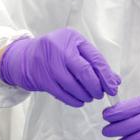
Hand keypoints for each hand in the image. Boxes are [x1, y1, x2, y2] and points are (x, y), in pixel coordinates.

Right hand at [0, 28, 120, 106]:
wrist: (24, 57)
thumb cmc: (55, 53)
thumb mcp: (74, 50)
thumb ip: (94, 63)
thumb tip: (115, 81)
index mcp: (72, 38)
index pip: (95, 58)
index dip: (106, 76)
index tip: (113, 88)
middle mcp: (60, 49)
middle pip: (84, 72)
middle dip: (96, 87)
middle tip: (100, 94)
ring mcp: (49, 64)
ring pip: (73, 85)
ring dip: (85, 95)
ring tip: (89, 97)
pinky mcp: (42, 79)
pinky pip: (62, 94)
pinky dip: (74, 100)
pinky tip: (79, 101)